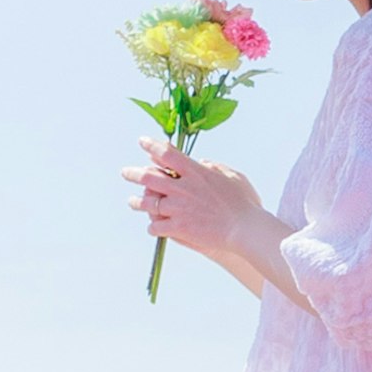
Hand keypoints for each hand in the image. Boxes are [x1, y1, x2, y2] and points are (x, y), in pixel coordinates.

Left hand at [134, 150, 275, 282]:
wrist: (244, 229)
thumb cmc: (243, 203)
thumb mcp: (232, 176)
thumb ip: (213, 167)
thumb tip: (200, 162)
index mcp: (195, 172)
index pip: (167, 153)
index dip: (152, 146)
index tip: (142, 142)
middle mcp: (182, 188)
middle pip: (148, 177)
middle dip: (133, 173)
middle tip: (126, 172)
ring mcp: (178, 208)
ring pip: (147, 203)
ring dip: (137, 202)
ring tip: (133, 202)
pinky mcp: (178, 227)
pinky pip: (155, 226)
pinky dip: (152, 227)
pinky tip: (153, 227)